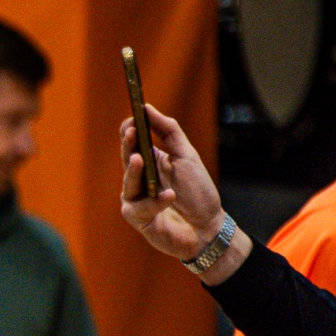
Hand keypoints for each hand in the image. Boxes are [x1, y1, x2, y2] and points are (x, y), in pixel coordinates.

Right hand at [118, 103, 235, 260]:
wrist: (207, 227)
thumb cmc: (198, 192)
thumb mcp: (187, 156)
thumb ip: (169, 132)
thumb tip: (148, 109)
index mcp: (150, 162)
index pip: (132, 142)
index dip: (131, 129)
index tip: (134, 117)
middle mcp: (139, 179)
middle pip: (127, 159)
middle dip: (128, 146)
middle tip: (131, 132)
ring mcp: (136, 199)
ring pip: (128, 183)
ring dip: (133, 172)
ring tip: (140, 159)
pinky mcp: (138, 219)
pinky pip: (139, 207)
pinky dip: (155, 201)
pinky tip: (169, 196)